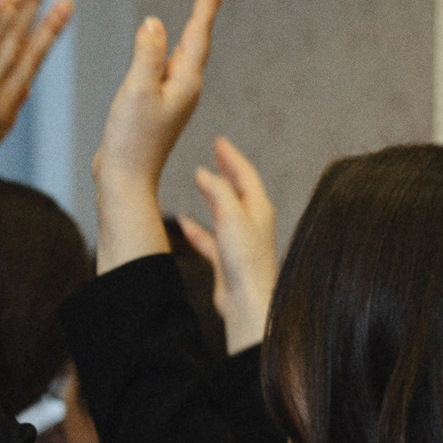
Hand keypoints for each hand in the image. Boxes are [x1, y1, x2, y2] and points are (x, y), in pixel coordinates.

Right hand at [94, 0, 227, 198]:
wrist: (124, 179)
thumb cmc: (130, 139)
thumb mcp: (137, 90)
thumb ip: (147, 54)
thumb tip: (155, 23)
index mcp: (185, 81)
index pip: (198, 30)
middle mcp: (185, 86)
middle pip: (196, 37)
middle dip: (205, 4)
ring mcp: (172, 96)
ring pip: (181, 51)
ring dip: (191, 23)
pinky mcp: (156, 105)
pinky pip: (163, 65)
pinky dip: (166, 46)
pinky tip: (163, 42)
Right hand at [177, 137, 278, 353]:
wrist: (247, 302)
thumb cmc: (245, 261)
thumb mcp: (231, 215)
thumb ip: (218, 191)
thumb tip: (203, 172)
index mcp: (258, 208)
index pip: (245, 173)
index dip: (231, 156)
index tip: (219, 141)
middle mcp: (252, 222)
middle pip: (238, 189)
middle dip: (225, 170)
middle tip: (214, 153)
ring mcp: (240, 241)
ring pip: (224, 210)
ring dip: (211, 195)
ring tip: (198, 180)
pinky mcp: (228, 259)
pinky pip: (210, 236)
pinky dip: (197, 227)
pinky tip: (184, 222)